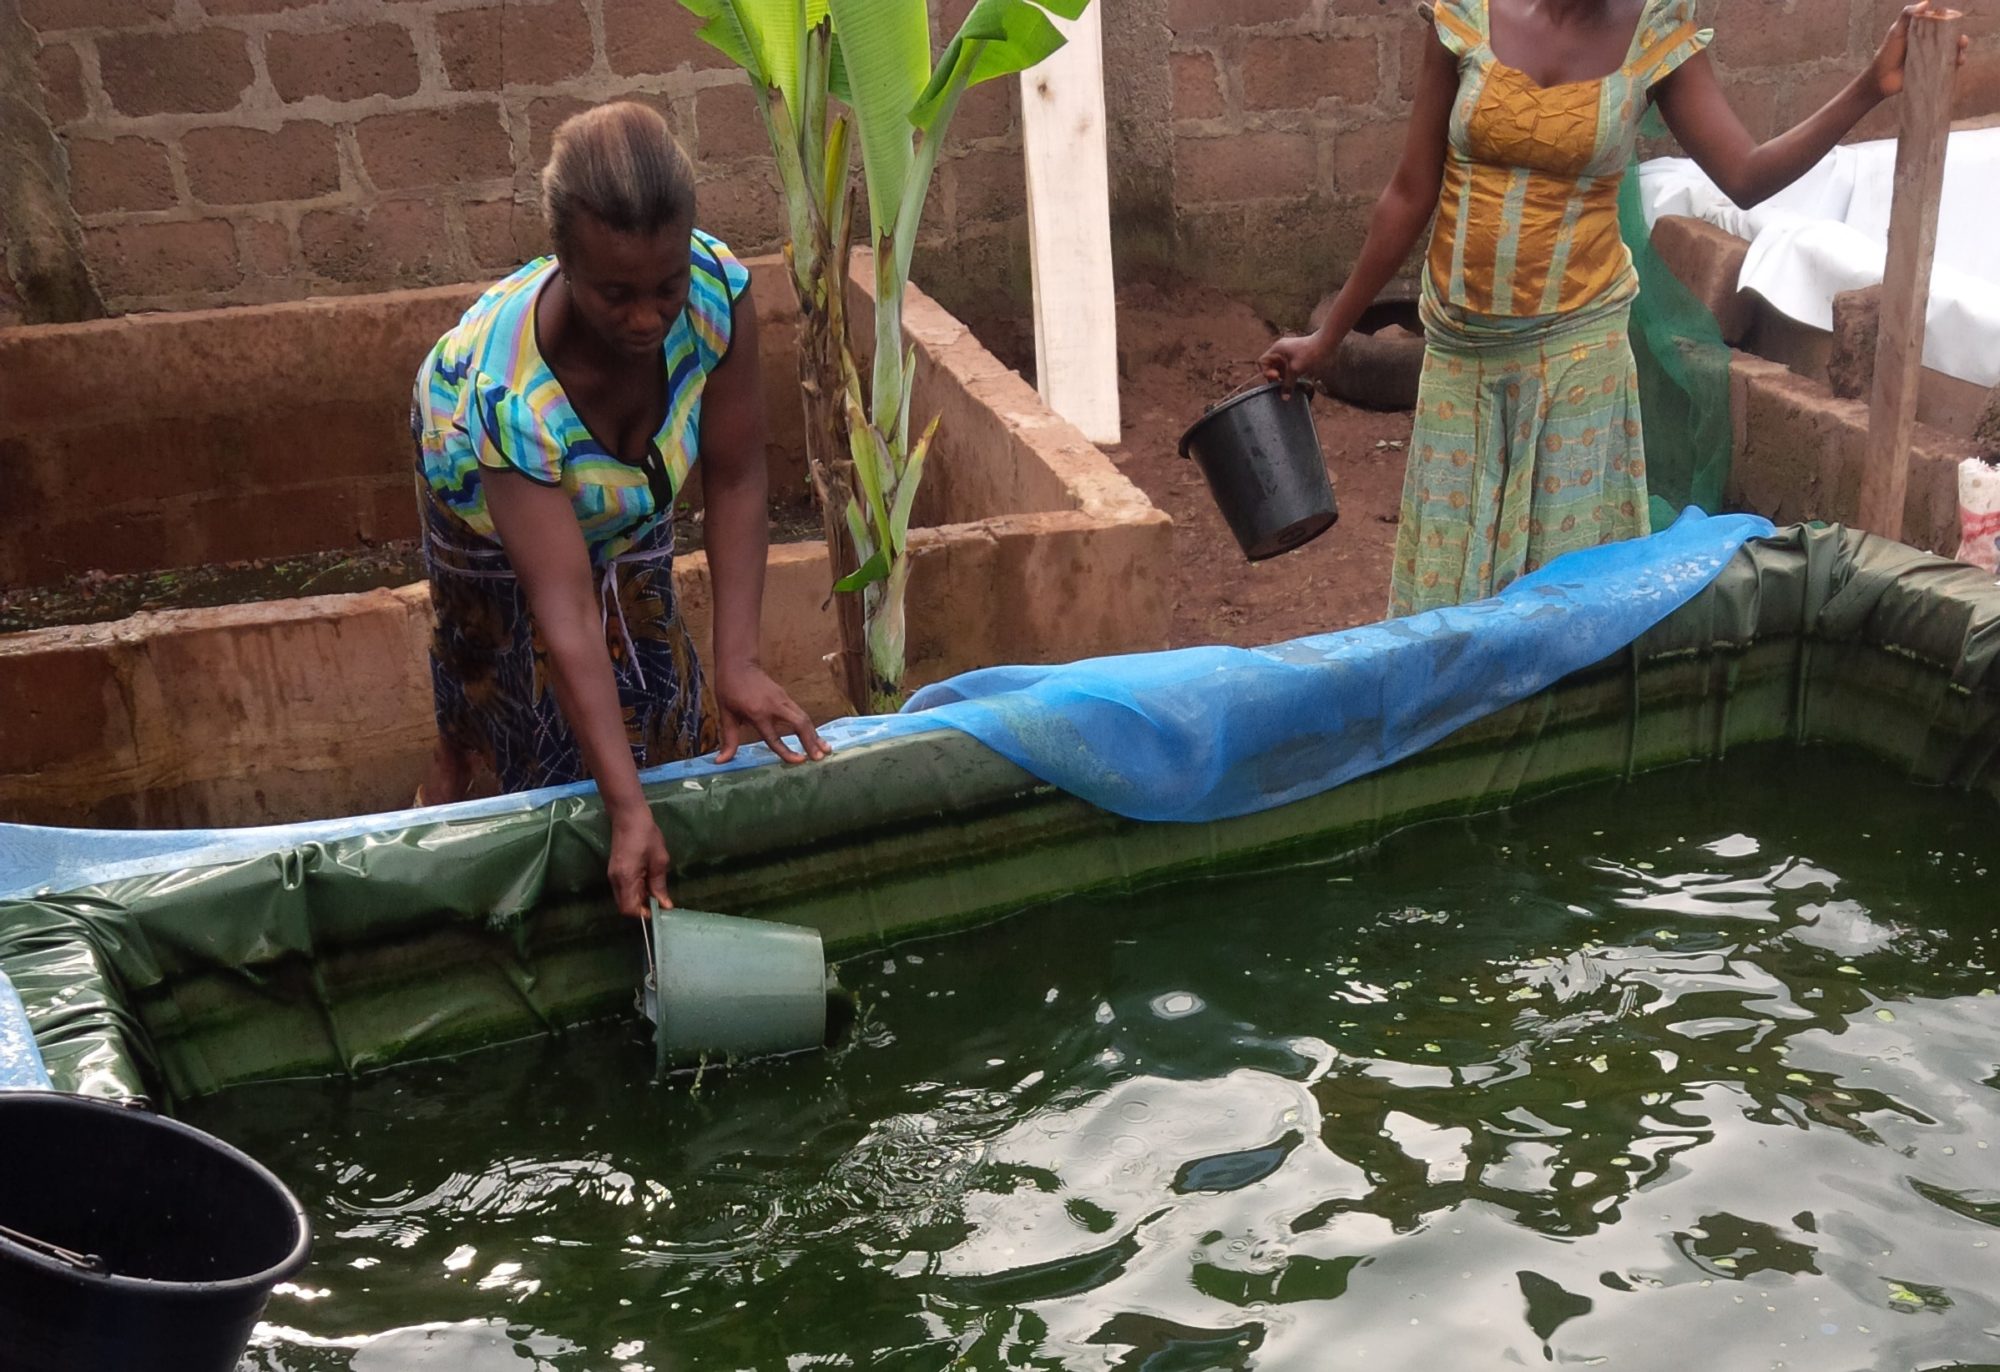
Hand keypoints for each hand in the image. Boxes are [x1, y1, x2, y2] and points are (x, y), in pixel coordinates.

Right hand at [607, 805, 670, 918]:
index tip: (659, 911)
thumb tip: (665, 905)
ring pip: (624, 899)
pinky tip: (648, 883)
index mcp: (626, 879)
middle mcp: (615, 881)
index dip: (644, 914)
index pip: (629, 909)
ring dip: (639, 900)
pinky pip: (624, 890)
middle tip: (660, 903)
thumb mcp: (659, 861)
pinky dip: (636, 892)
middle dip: (642, 909)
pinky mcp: (615, 871)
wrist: (629, 816)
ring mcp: (613, 876)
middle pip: (625, 907)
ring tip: (656, 893)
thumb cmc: (646, 835)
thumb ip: (659, 885)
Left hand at [715, 663, 829, 764]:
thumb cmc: (729, 689)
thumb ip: (729, 740)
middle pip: (800, 724)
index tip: (800, 760)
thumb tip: (720, 762)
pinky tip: (815, 737)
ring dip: (815, 734)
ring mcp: (783, 699)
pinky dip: (810, 726)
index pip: (774, 737)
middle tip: (819, 758)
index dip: (787, 751)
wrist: (738, 663)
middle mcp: (774, 706)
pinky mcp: (786, 697)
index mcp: (757, 713)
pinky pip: (801, 713)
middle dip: (811, 741)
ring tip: (825, 750)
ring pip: (805, 718)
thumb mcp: (726, 714)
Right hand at [1259, 331, 1337, 398]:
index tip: (1276, 377)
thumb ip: (1288, 384)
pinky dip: (1290, 374)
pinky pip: (1288, 367)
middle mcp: (1280, 349)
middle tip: (1283, 382)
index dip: (1267, 372)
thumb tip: (1284, 398)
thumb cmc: (1310, 353)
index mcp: (1277, 349)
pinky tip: (1296, 379)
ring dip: (1283, 376)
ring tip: (1291, 381)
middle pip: (1271, 366)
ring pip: (1280, 368)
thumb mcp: (1296, 370)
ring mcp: (1288, 352)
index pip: (1263, 362)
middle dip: (1276, 376)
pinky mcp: (1296, 356)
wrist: (1327, 343)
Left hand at [1870, 1, 1970, 98]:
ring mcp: (1930, 58)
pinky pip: (1947, 67)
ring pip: (1951, 52)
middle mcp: (1929, 44)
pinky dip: (1955, 65)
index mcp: (1922, 32)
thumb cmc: (1886, 53)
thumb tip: (1927, 2)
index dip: (1951, 21)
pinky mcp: (1930, 71)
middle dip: (1959, 38)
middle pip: (1950, 39)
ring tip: (1960, 54)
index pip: (1941, 24)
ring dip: (1960, 51)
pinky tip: (1958, 63)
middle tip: (1961, 40)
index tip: (1955, 20)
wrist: (1879, 79)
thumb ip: (1907, 16)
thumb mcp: (1896, 32)